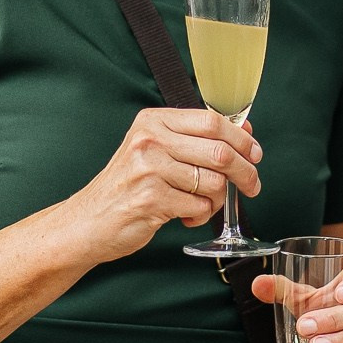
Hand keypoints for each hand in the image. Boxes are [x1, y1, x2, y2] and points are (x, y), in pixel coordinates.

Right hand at [61, 108, 261, 262]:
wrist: (88, 221)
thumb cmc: (126, 187)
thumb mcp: (155, 151)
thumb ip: (196, 140)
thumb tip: (245, 131)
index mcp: (153, 122)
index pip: (211, 121)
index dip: (240, 138)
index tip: (254, 154)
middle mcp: (150, 141)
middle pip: (218, 151)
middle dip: (245, 172)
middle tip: (252, 186)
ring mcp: (149, 170)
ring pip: (213, 183)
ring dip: (216, 199)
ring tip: (200, 204)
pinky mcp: (152, 200)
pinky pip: (199, 207)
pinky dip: (200, 216)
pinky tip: (184, 216)